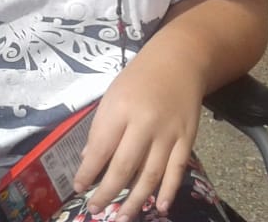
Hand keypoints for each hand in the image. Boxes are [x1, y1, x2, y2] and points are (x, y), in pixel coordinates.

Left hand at [73, 58, 200, 219]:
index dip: (88, 172)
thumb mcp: (112, 96)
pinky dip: (169, 191)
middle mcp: (145, 123)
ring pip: (151, 174)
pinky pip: (177, 170)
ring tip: (122, 217)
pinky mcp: (188, 138)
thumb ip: (101, 128)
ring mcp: (169, 133)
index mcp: (120, 109)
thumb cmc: (138, 79)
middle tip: (96, 209)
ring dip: (136, 200)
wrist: (179, 61)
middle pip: (125, 166)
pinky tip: (160, 207)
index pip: (101, 148)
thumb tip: (88, 161)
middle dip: (108, 192)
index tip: (78, 187)